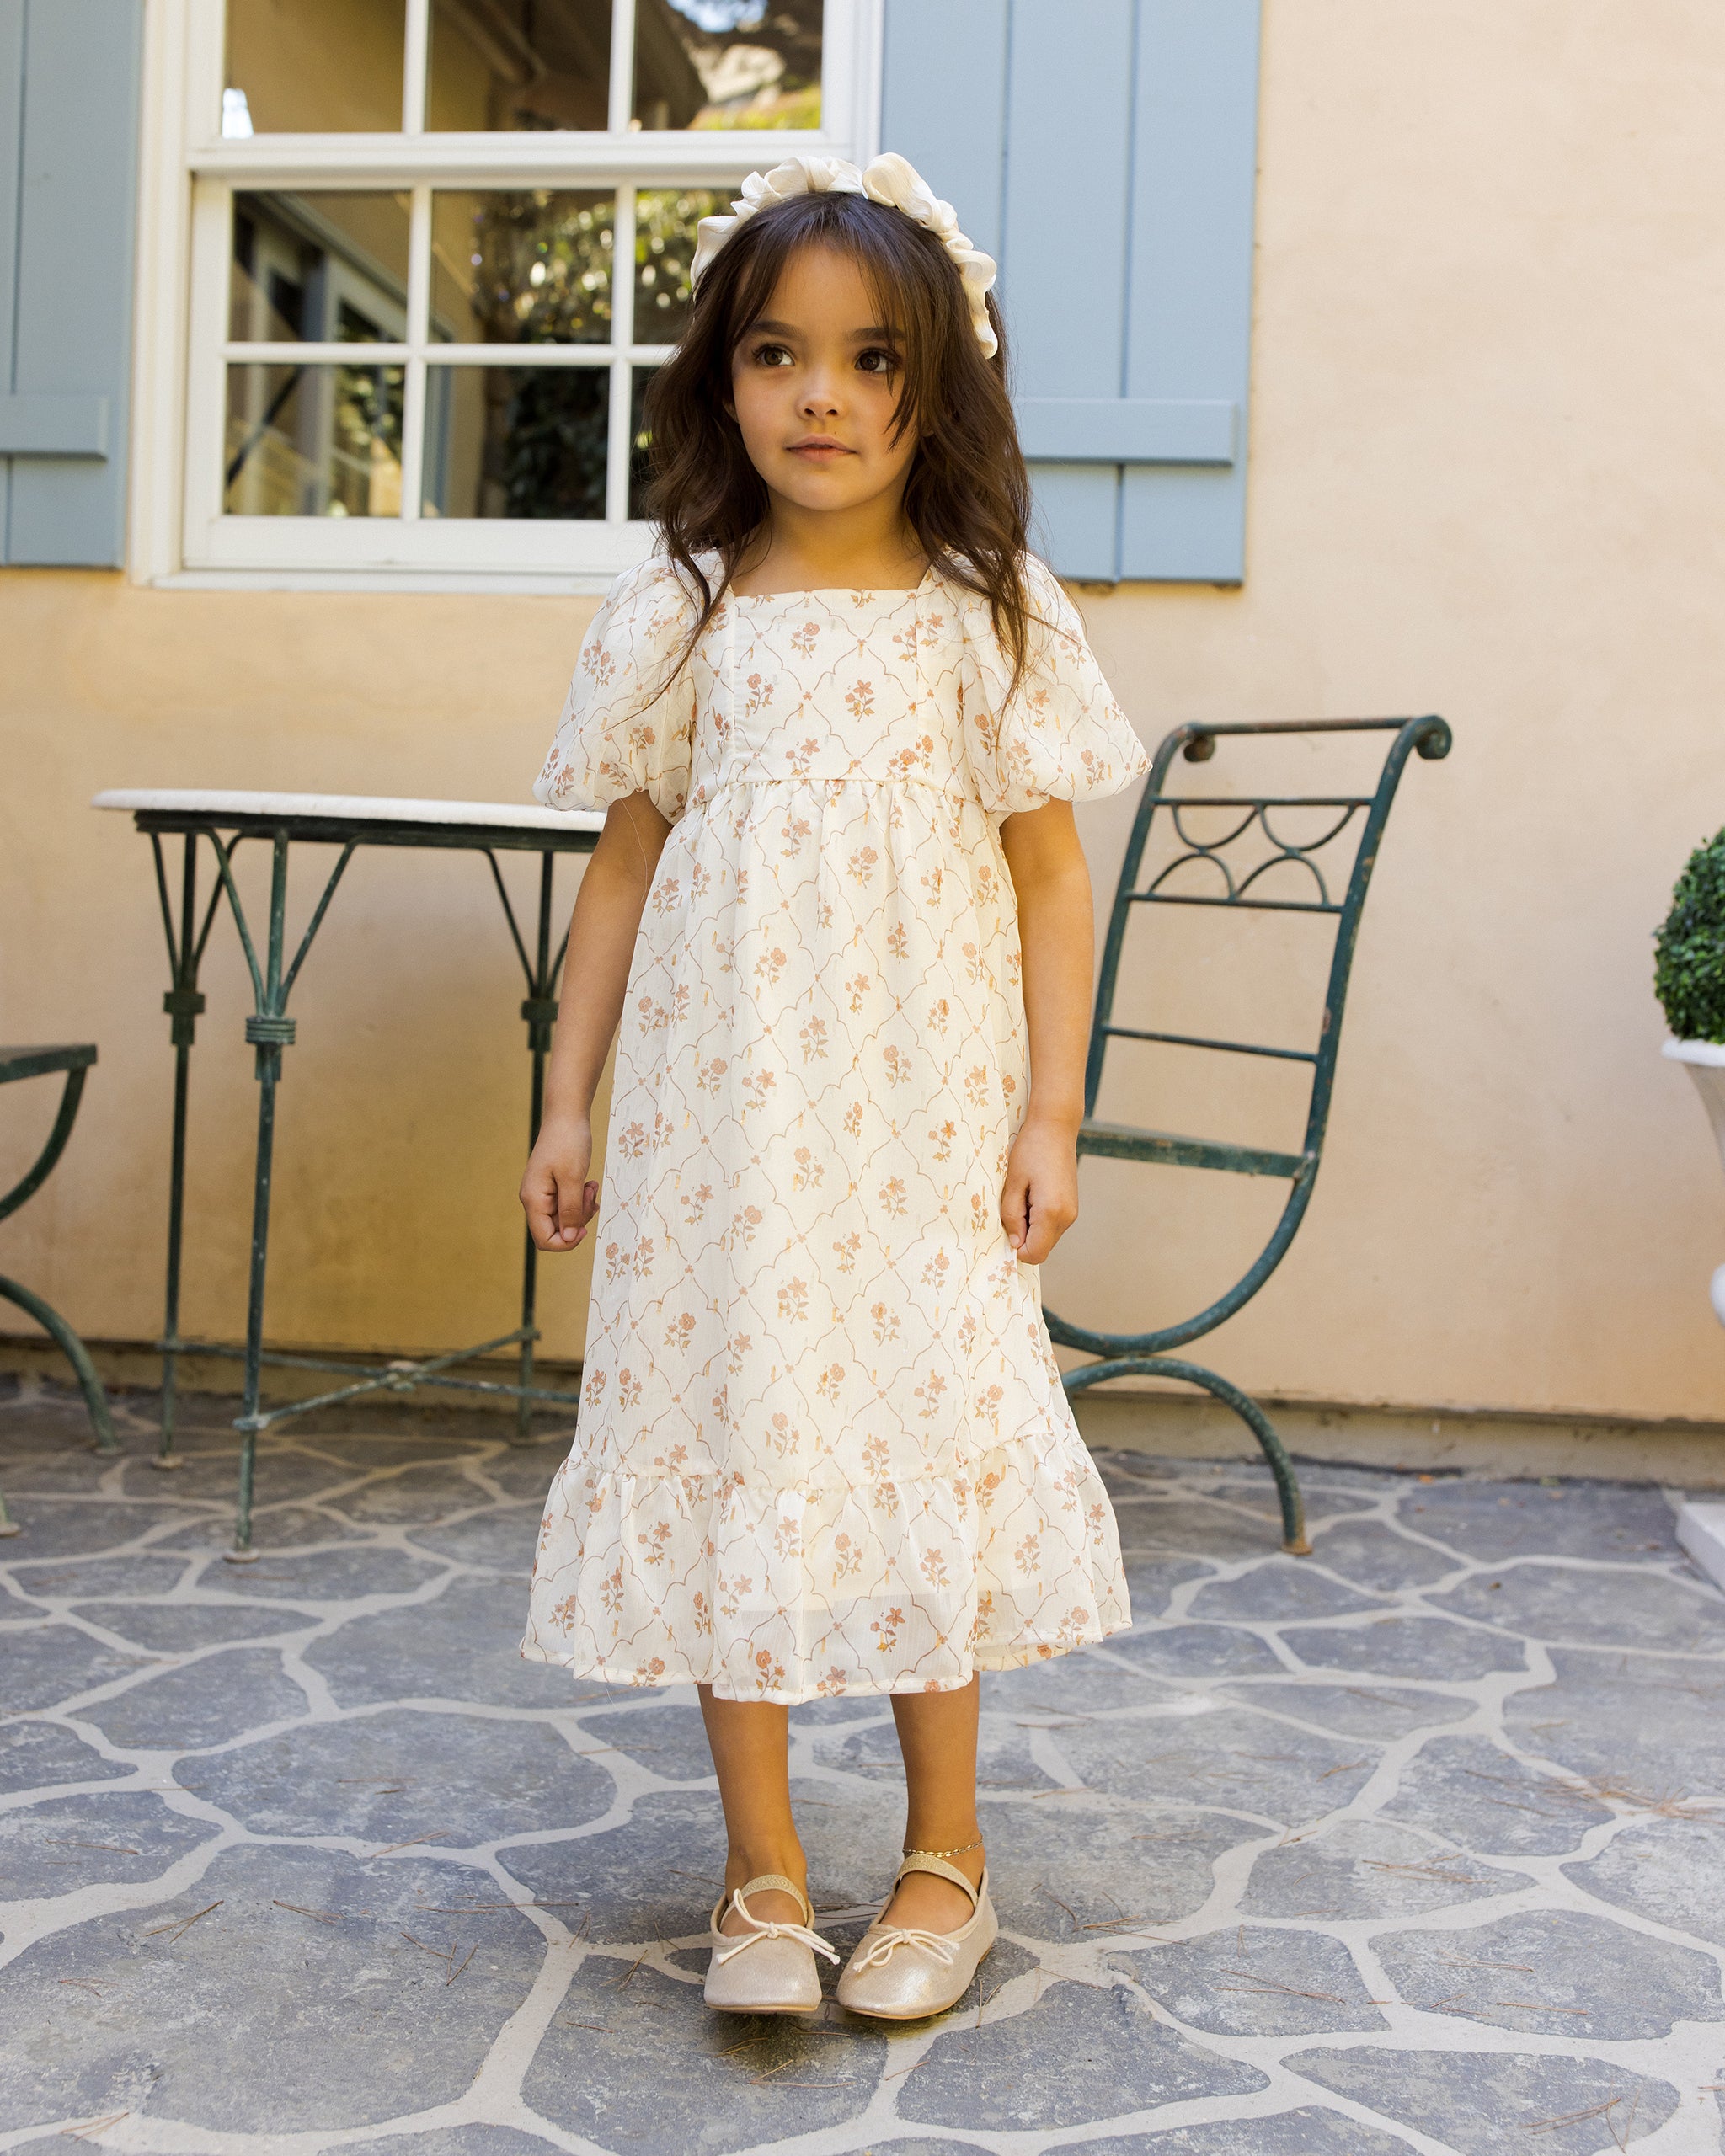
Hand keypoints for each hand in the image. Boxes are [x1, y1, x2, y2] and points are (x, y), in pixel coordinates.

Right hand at [520, 1113, 599, 1251]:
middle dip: (578, 1219)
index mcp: (533, 1200)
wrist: (566, 1115)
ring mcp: (543, 1193)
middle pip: (556, 1230)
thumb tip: (568, 1239)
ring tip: (590, 1187)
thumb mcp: (573, 1179)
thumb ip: (570, 1211)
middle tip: (590, 1195)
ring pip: (565, 1217)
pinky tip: (588, 1184)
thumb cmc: (569, 1143)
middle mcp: (534, 1199)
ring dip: (582, 1208)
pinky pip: (568, 1204)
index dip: (567, 1242)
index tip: (585, 1227)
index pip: (544, 1239)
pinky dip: (581, 1199)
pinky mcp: (553, 1186)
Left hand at [1000, 1111, 1079, 1263]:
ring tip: (1023, 1199)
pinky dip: (1039, 1221)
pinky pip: (1052, 1227)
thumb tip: (1015, 1244)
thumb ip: (1011, 1217)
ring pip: (1047, 1239)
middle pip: (1041, 1250)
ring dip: (1031, 1229)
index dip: (1016, 1249)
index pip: (1034, 1254)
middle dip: (1023, 1239)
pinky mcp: (1072, 1207)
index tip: (1005, 1228)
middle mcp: (1067, 1217)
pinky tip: (1032, 1197)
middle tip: (1012, 1210)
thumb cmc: (1030, 1150)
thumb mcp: (1013, 1183)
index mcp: (1051, 1212)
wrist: (1055, 1128)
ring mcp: (1072, 1213)